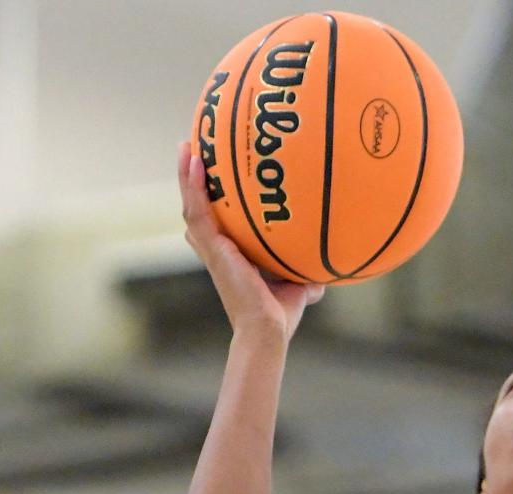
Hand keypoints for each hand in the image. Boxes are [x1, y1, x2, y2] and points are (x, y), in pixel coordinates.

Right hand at [177, 142, 324, 344]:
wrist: (267, 330)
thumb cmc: (279, 316)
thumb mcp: (297, 288)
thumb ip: (307, 276)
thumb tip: (326, 275)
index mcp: (231, 257)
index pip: (214, 226)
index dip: (209, 203)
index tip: (210, 179)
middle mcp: (217, 251)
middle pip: (197, 210)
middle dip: (191, 182)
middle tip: (191, 152)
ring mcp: (212, 250)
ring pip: (192, 206)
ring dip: (186, 176)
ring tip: (186, 145)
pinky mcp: (213, 250)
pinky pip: (198, 211)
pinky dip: (193, 186)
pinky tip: (195, 161)